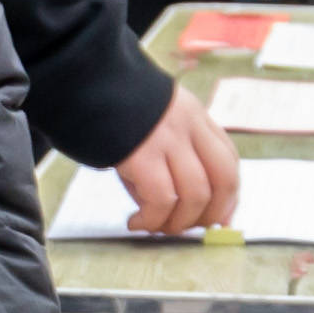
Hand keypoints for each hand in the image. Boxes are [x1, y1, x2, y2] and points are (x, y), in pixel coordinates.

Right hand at [104, 90, 241, 238]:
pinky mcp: (142, 155)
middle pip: (223, 178)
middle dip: (213, 213)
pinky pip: (161, 199)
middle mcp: (188, 126)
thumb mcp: (155, 126)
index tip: (219, 218)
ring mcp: (167, 139)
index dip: (228, 196)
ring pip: (196, 195)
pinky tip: (136, 222)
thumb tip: (182, 212)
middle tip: (189, 228)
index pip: (228, 160)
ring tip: (158, 227)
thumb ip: (172, 158)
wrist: (85, 84)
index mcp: (195, 116)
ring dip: (179, 223)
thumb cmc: (115, 113)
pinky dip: (152, 219)